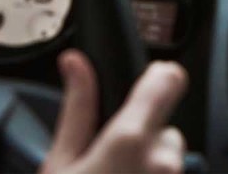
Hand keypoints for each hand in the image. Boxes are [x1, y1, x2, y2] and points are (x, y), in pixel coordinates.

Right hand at [41, 50, 187, 173]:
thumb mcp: (60, 163)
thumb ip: (77, 108)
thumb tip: (75, 63)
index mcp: (132, 141)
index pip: (167, 80)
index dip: (155, 73)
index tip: (144, 77)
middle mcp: (164, 163)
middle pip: (161, 125)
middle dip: (137, 135)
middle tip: (103, 160)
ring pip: (165, 157)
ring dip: (144, 165)